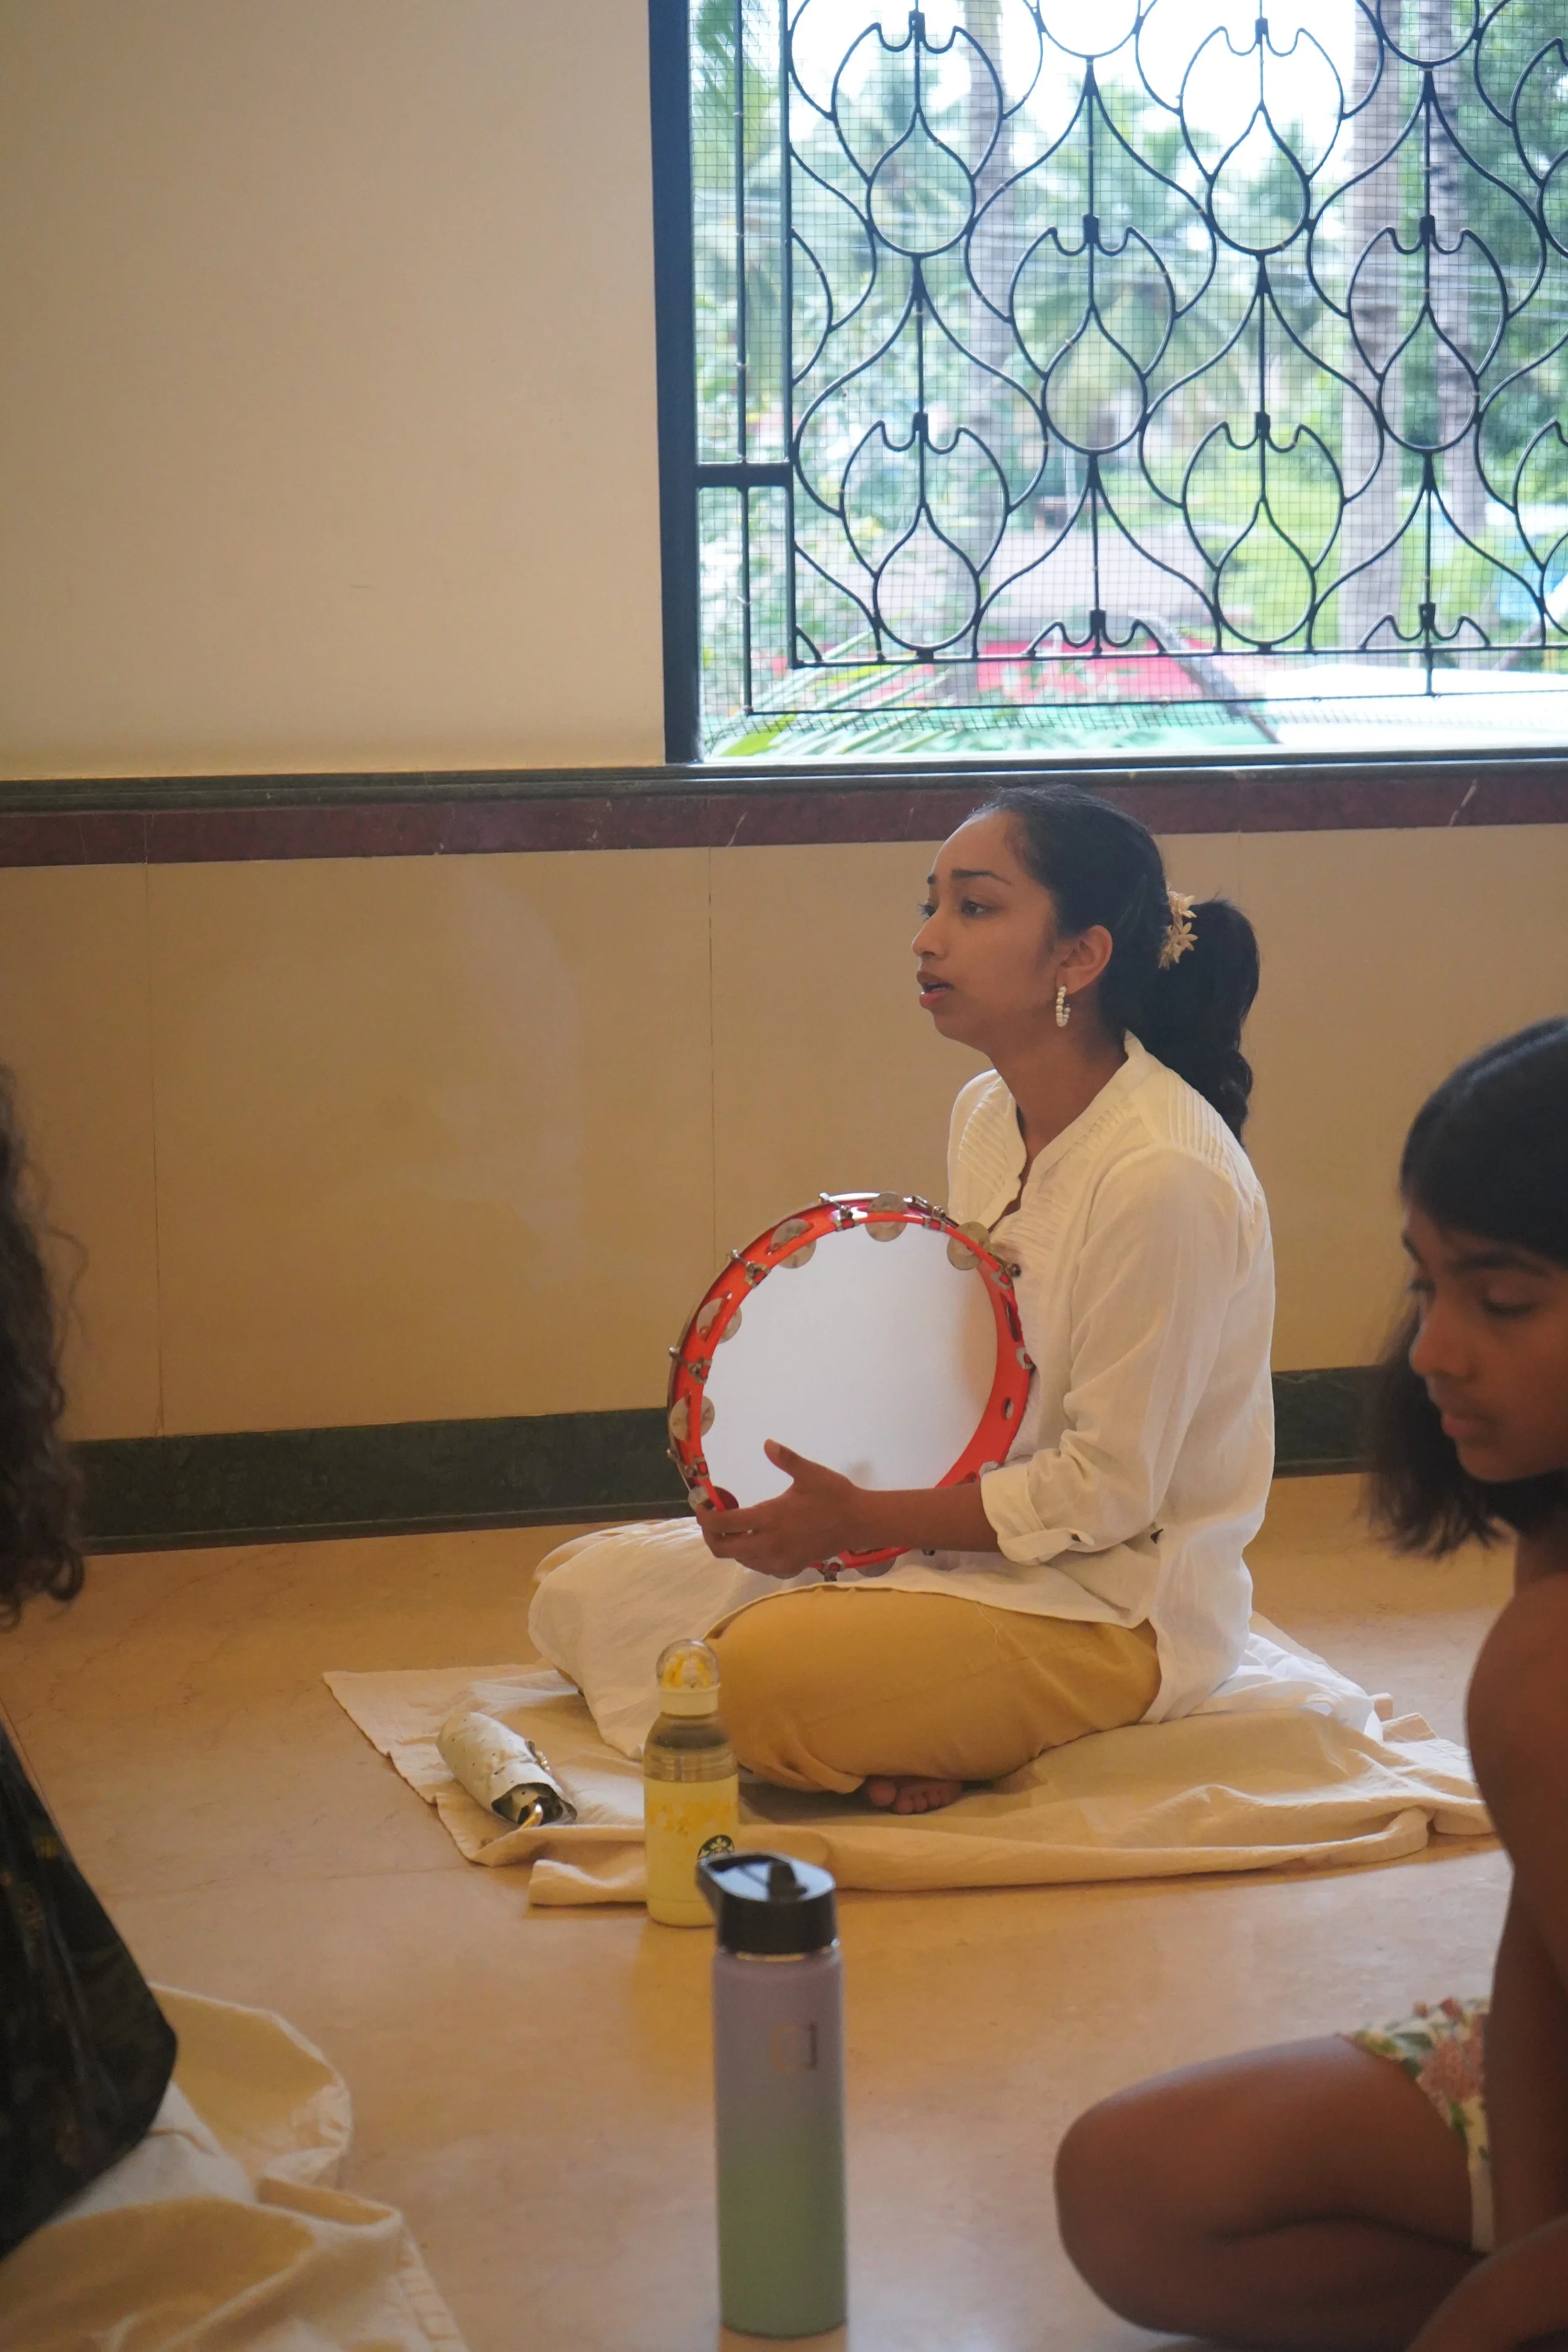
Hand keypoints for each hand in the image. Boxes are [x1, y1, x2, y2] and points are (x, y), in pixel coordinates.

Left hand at [695, 1442, 867, 1578]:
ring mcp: (779, 1559)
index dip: (705, 1518)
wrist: (859, 1523)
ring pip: (740, 1559)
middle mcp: (770, 1543)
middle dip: (711, 1536)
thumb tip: (767, 1444)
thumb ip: (786, 1459)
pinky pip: (758, 1566)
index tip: (700, 1507)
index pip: (725, 1523)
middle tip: (711, 1519)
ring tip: (734, 1525)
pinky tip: (755, 1539)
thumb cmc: (833, 1495)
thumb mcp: (809, 1473)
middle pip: (724, 1549)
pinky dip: (749, 1555)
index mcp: (770, 1517)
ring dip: (731, 1545)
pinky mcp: (789, 1567)